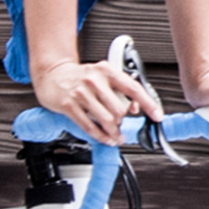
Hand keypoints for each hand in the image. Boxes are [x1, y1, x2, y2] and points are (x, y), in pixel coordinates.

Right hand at [33, 58, 162, 144]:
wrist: (52, 74)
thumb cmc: (80, 76)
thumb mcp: (103, 77)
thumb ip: (119, 90)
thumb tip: (135, 108)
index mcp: (107, 70)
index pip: (133, 88)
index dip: (148, 103)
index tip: (157, 115)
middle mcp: (94, 79)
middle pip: (119, 109)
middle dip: (123, 123)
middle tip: (122, 127)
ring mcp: (81, 92)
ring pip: (106, 120)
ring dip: (114, 133)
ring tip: (116, 136)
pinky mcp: (69, 105)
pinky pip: (89, 126)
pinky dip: (101, 136)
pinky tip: (105, 138)